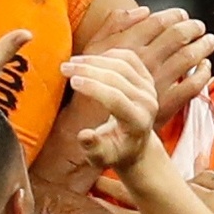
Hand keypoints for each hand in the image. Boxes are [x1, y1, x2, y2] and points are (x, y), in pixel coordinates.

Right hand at [61, 48, 162, 175]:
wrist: (136, 145)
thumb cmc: (115, 152)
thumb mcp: (102, 157)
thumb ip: (93, 148)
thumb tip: (84, 135)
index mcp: (139, 122)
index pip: (116, 98)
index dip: (93, 87)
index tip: (72, 81)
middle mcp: (148, 103)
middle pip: (117, 78)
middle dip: (88, 70)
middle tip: (64, 68)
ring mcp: (150, 88)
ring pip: (122, 64)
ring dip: (94, 60)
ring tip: (72, 62)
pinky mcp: (147, 78)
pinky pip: (128, 58)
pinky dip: (107, 55)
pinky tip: (89, 60)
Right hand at [96, 3, 213, 125]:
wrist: (95, 127)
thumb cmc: (92, 87)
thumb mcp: (93, 49)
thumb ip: (113, 25)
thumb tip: (143, 11)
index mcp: (127, 47)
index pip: (157, 23)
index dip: (173, 16)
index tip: (181, 15)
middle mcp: (144, 63)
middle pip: (176, 37)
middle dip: (192, 27)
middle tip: (198, 26)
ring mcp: (158, 84)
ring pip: (188, 57)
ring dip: (203, 46)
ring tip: (209, 41)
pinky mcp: (167, 104)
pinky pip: (192, 85)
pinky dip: (203, 73)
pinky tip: (205, 67)